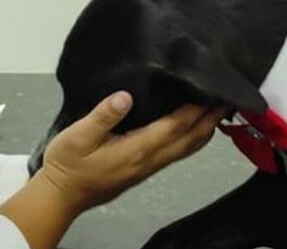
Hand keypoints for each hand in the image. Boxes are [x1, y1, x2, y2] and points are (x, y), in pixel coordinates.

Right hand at [35, 91, 227, 212]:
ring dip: (204, 130)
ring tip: (216, 111)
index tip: (212, 90)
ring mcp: (148, 167)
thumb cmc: (68, 164)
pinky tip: (192, 130)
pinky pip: (176, 153)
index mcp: (137, 149)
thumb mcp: (78, 136)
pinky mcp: (143, 170)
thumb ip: (103, 116)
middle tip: (226, 98)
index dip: (196, 109)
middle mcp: (149, 160)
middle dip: (209, 119)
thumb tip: (126, 97)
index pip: (176, 126)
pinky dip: (191, 139)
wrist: (61, 196)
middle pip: (189, 139)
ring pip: (186, 148)